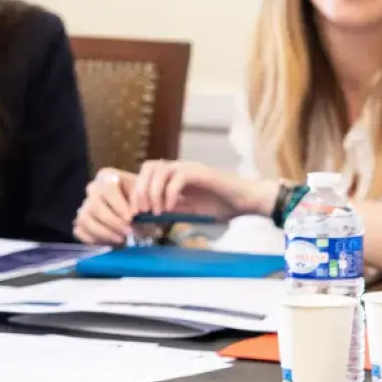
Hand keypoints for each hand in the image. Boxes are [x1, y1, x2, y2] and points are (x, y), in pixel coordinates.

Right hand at [74, 168, 138, 245]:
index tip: (131, 218)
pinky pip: (80, 231)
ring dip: (103, 232)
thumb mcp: (145, 197)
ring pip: (85, 219)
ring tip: (121, 239)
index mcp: (108, 176)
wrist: (137, 213)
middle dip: (112, 221)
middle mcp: (93, 188)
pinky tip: (110, 242)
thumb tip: (135, 211)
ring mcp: (85, 205)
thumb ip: (140, 202)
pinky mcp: (80, 222)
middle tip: (128, 232)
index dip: (118, 204)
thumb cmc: (140, 201)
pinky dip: (94, 239)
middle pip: (95, 205)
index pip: (108, 188)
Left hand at [129, 160, 275, 222]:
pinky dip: (169, 193)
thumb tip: (149, 214)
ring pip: (160, 169)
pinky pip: (177, 178)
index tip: (135, 212)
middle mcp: (179, 167)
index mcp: (174, 175)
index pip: (146, 173)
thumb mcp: (189, 210)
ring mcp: (190, 168)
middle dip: (141, 189)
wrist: (246, 202)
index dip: (137, 190)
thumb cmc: (221, 206)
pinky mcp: (200, 172)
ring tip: (155, 211)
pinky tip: (169, 208)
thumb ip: (171, 208)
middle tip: (142, 211)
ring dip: (152, 191)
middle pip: (148, 167)